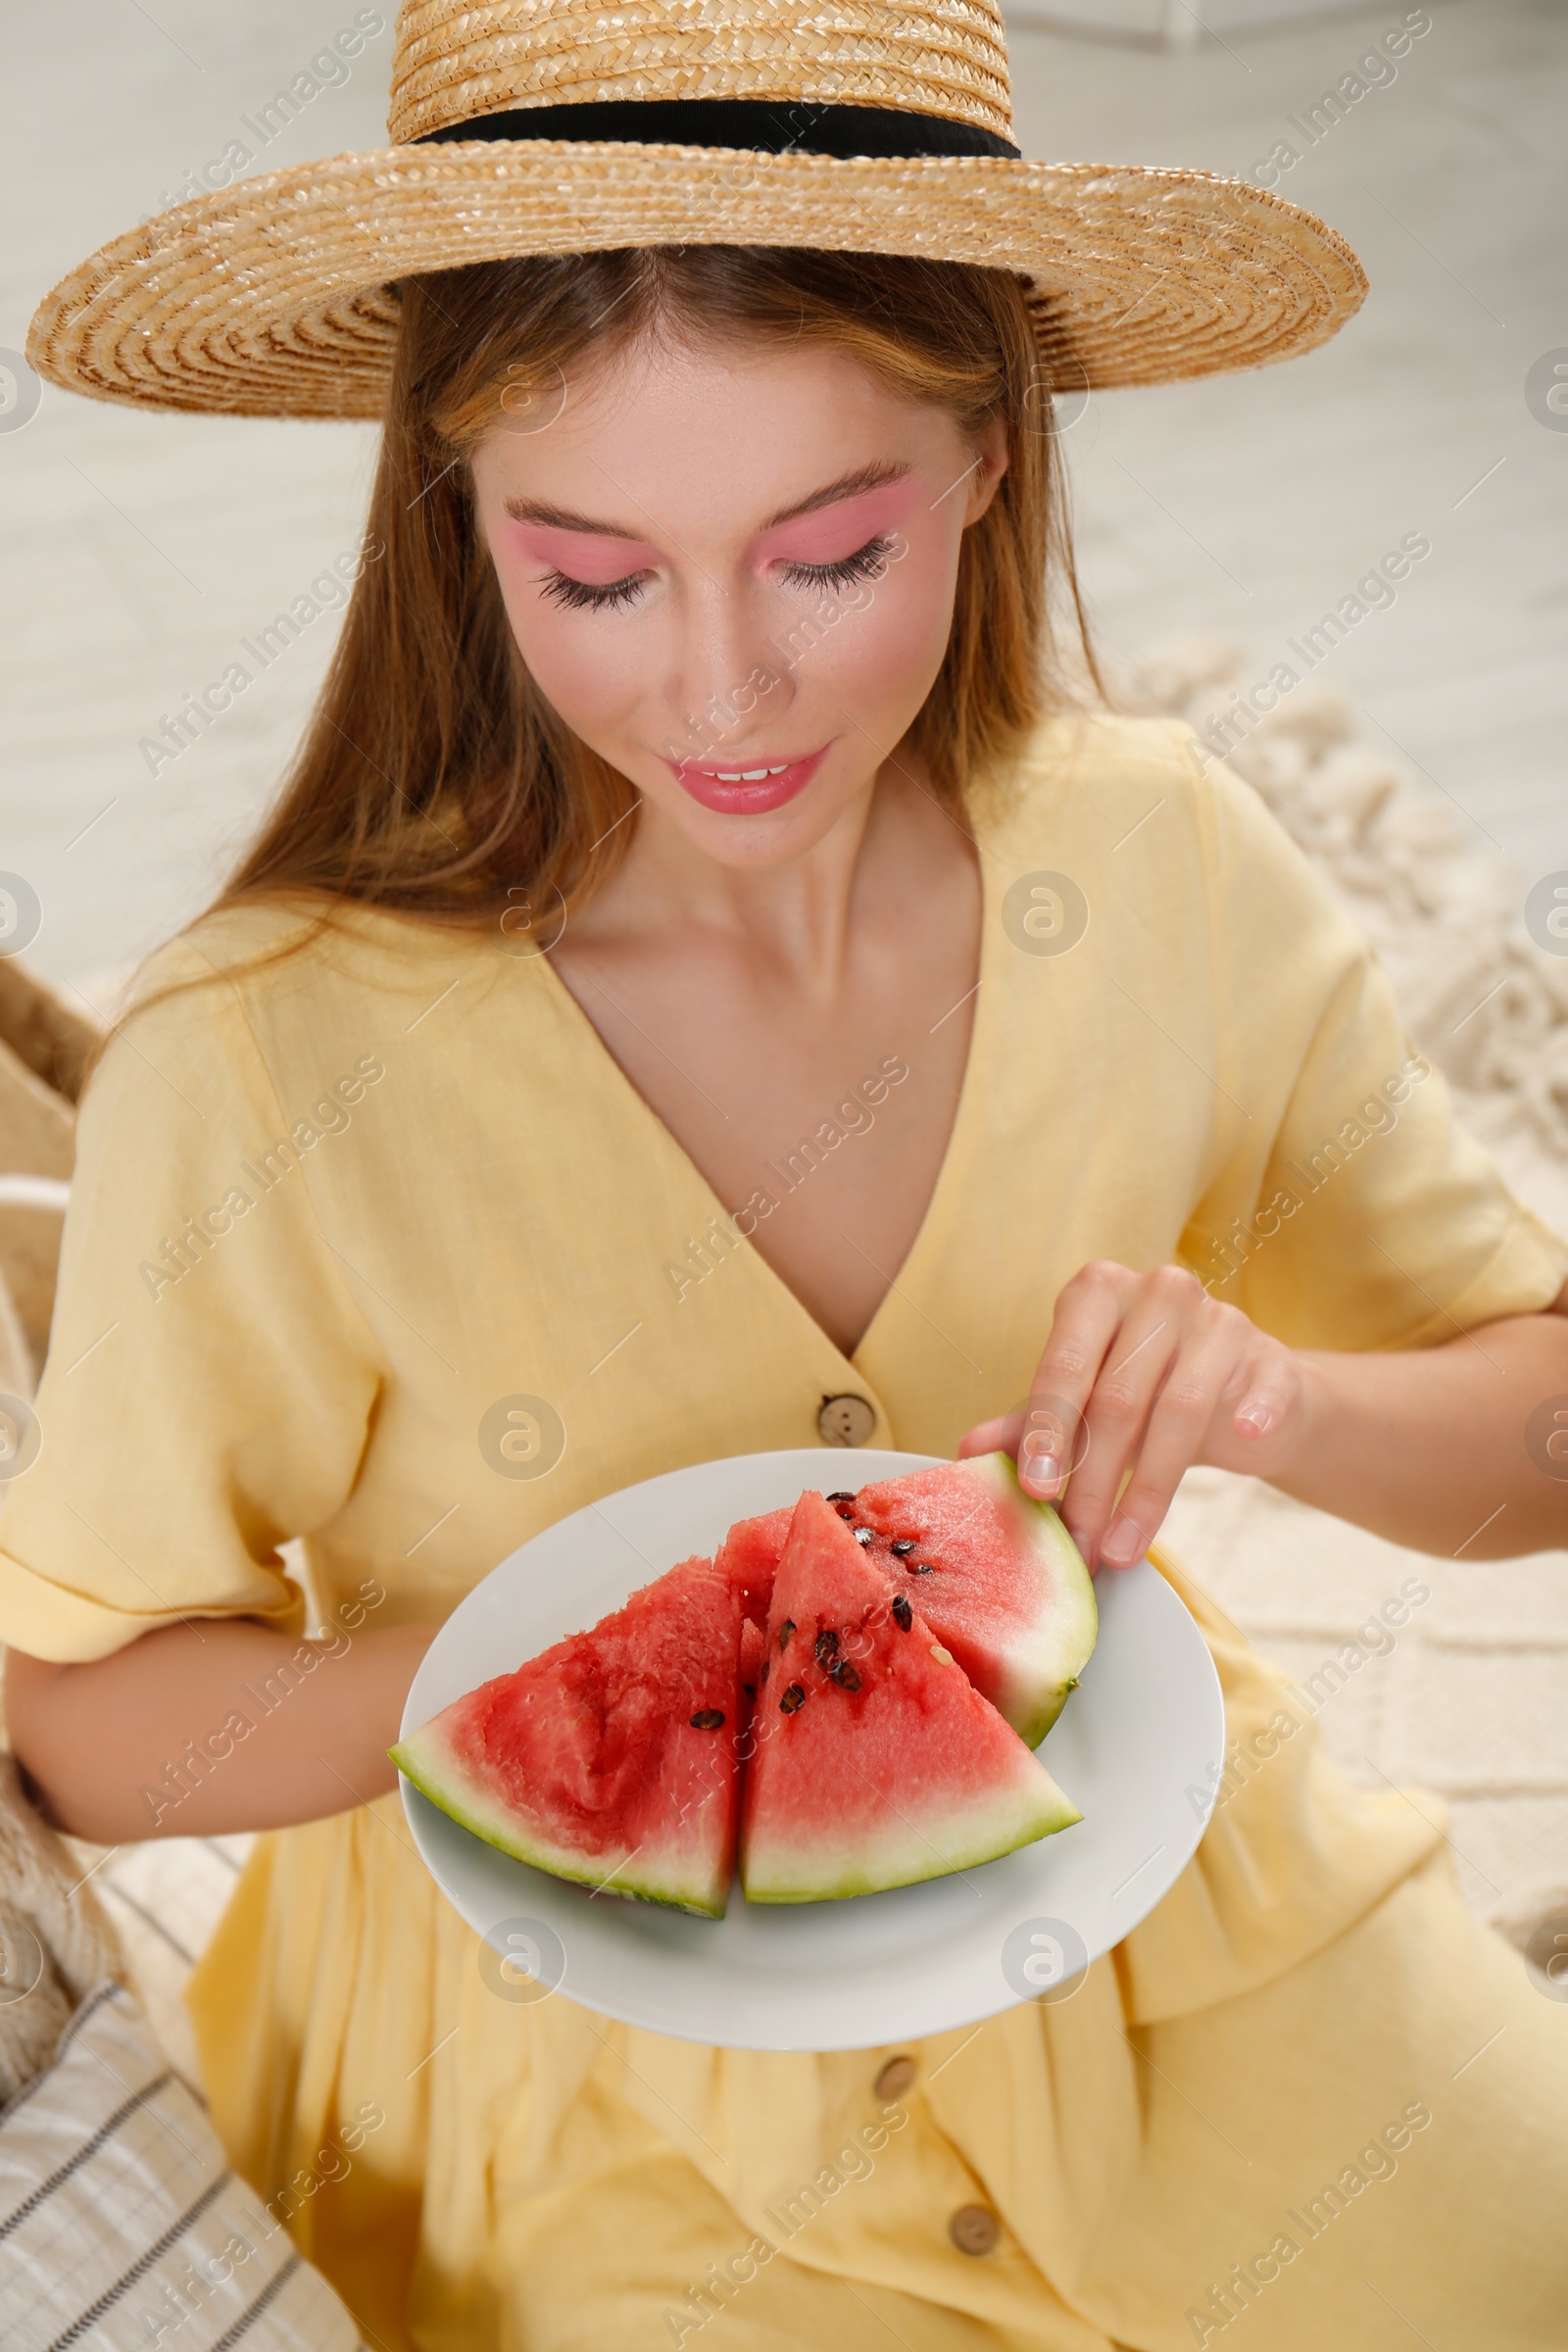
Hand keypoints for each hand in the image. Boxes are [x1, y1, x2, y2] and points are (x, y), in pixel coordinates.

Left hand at [960, 1260, 1307, 1571]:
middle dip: (1093, 1483)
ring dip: (1149, 1492)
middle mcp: (1158, 1292)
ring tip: (1122, 1549)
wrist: (1237, 1395)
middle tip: (1078, 1543)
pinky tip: (1240, 1442)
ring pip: (1179, 1410)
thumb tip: (967, 1450)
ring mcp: (1219, 1320)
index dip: (1049, 1432)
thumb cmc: (1144, 1392)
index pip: (1065, 1364)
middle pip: (1118, 1398)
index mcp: (1098, 1292)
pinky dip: (1251, 1413)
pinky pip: (1261, 1387)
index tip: (1038, 1494)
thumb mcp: (1082, 1404)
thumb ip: (1030, 1423)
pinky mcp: (1270, 1355)